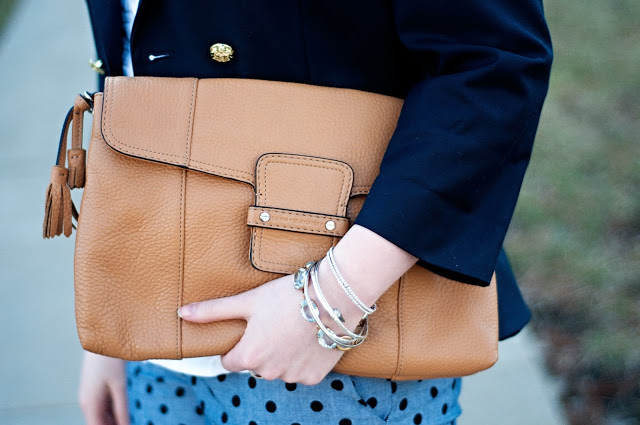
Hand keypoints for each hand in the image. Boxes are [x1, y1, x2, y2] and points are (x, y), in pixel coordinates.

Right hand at [78, 351, 129, 424]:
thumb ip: (122, 409)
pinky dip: (112, 412)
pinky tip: (124, 413)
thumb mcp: (120, 386)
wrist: (101, 341)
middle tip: (128, 423)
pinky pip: (102, 407)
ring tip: (127, 420)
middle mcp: (86, 402)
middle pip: (99, 424)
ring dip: (112, 421)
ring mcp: (89, 396)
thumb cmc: (110, 361)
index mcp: (90, 404)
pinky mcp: (94, 390)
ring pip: (101, 417)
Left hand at [178, 271, 346, 384]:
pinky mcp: (315, 377)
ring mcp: (293, 376)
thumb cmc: (288, 295)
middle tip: (273, 323)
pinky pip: (300, 371)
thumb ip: (213, 311)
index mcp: (249, 356)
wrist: (333, 297)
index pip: (229, 361)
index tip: (249, 328)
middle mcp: (269, 372)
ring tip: (292, 328)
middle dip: (260, 349)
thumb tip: (182, 314)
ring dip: (281, 355)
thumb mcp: (248, 300)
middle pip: (255, 365)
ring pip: (278, 369)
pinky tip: (307, 338)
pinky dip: (301, 359)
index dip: (237, 344)